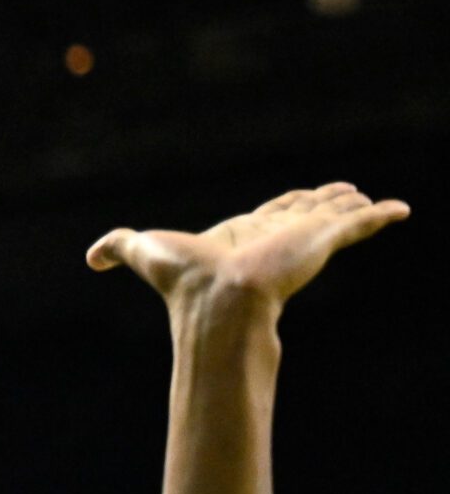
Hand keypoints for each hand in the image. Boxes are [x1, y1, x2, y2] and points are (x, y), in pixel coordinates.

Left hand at [88, 182, 409, 316]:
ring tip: (369, 200)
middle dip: (324, 202)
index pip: (272, 214)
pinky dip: (382, 215)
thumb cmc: (182, 279)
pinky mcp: (323, 240)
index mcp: (244, 235)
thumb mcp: (142, 249)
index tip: (302, 199)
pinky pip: (361, 224)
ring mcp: (302, 239)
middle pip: (306, 212)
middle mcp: (276, 236)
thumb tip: (90, 258)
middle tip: (346, 194)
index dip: (287, 206)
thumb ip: (118, 247)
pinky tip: (401, 210)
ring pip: (335, 216)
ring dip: (352, 207)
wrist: (217, 299)